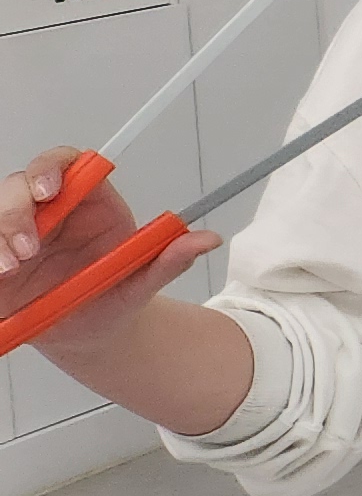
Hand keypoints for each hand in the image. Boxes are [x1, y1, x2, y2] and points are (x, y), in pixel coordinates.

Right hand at [3, 149, 217, 340]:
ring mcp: (16, 233)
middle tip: (28, 249)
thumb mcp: (142, 281)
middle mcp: (48, 211)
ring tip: (11, 268)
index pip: (66, 164)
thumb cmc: (113, 294)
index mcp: (88, 202)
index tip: (51, 191)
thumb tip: (208, 240)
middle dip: (16, 213)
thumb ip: (170, 259)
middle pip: (20, 187)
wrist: (90, 330)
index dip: (52, 168)